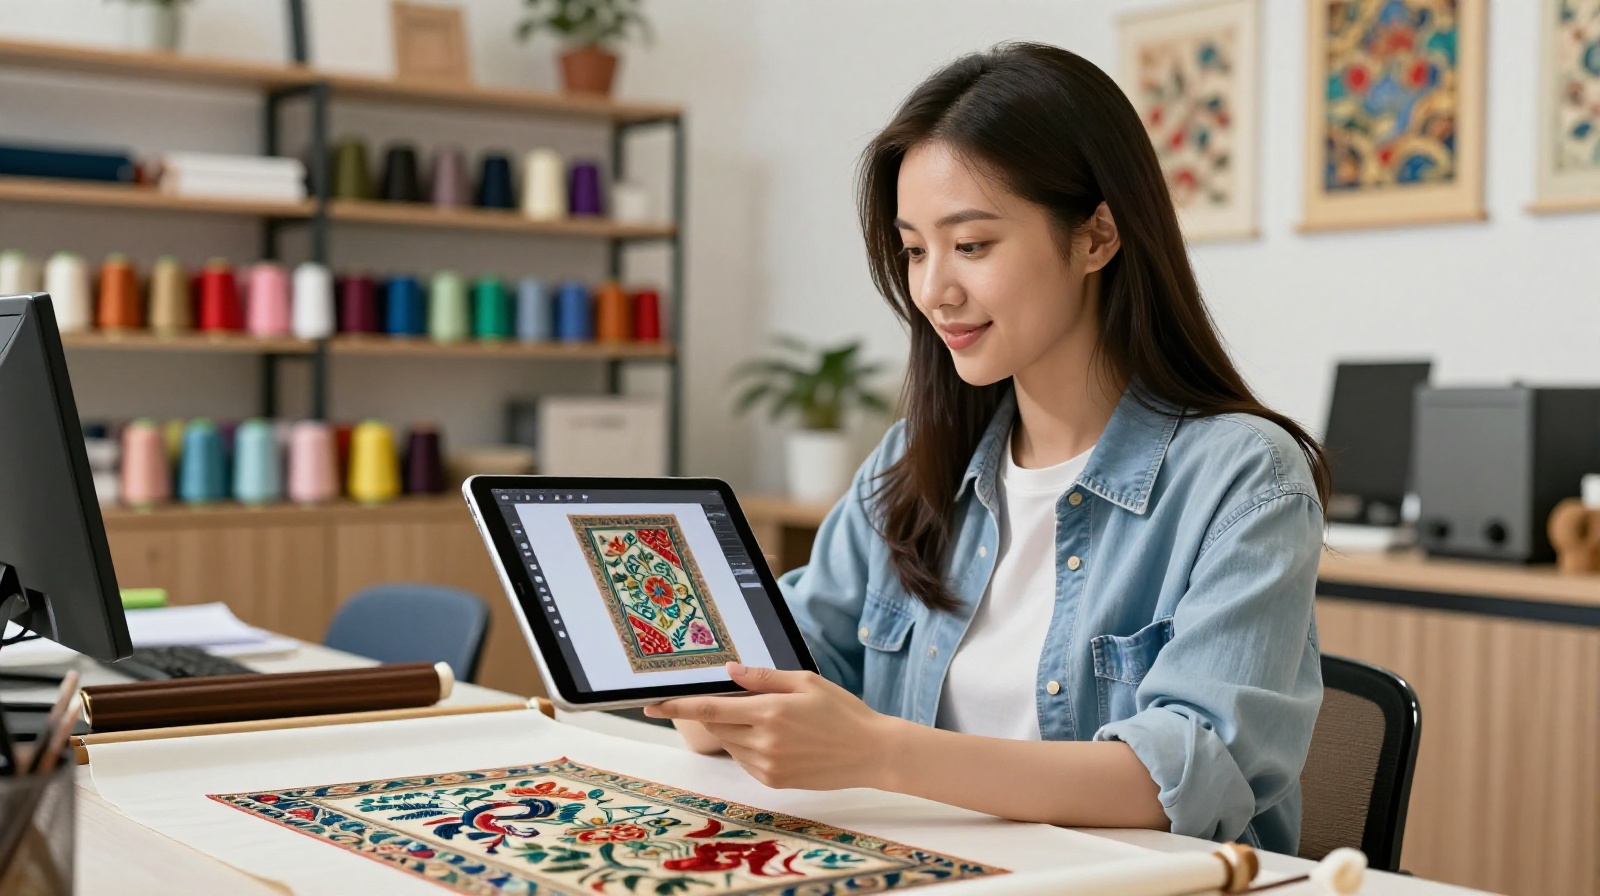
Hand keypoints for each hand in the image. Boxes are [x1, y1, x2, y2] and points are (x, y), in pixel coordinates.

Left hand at [645, 663, 899, 789]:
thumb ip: (762, 677)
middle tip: (748, 702)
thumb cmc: (842, 711)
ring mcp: (767, 766)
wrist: (872, 753)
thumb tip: (728, 672)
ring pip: (731, 744)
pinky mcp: (773, 781)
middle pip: (718, 726)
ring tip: (776, 721)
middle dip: (721, 713)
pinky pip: (745, 760)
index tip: (651, 705)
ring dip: (737, 730)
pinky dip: (750, 747)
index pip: (710, 710)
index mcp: (769, 712)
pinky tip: (782, 741)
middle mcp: (763, 742)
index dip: (677, 707)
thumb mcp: (805, 682)